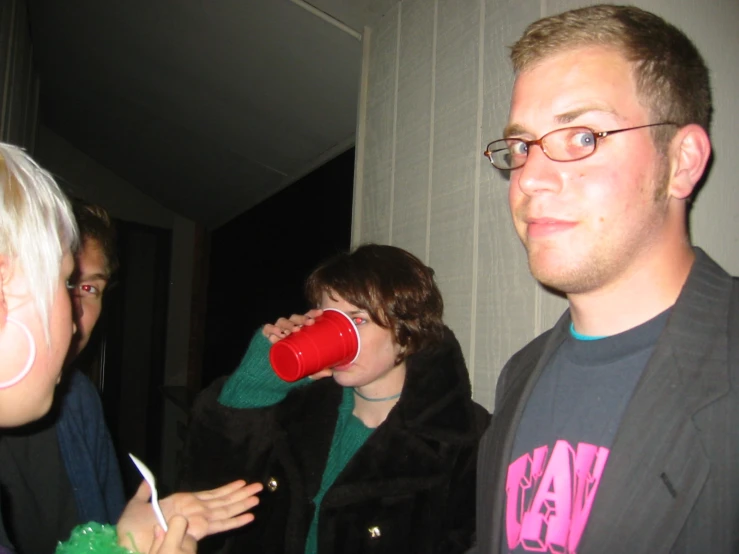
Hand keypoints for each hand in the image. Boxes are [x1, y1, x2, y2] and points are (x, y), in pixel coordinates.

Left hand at [118, 479, 262, 551]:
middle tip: (260, 487)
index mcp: (183, 503)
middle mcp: (195, 511)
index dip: (227, 489)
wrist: (128, 542)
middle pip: (224, 501)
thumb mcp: (137, 504)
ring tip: (258, 498)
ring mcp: (198, 520)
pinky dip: (235, 521)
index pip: (211, 495)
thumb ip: (145, 493)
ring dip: (242, 504)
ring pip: (226, 510)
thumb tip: (147, 480)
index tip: (242, 482)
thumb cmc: (131, 527)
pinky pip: (220, 524)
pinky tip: (248, 517)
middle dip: (241, 495)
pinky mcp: (198, 530)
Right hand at [262, 309, 332, 379]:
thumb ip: (315, 371)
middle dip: (302, 318)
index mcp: (298, 332)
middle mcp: (287, 329)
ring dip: (289, 324)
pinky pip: (267, 329)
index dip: (312, 313)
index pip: (305, 318)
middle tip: (309, 323)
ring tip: (294, 330)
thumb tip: (329, 372)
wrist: (267, 377)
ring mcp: (275, 331)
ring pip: (282, 321)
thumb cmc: (289, 369)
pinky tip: (277, 332)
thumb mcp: (304, 371)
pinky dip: (272, 329)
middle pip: (294, 318)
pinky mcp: (264, 336)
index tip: (320, 313)